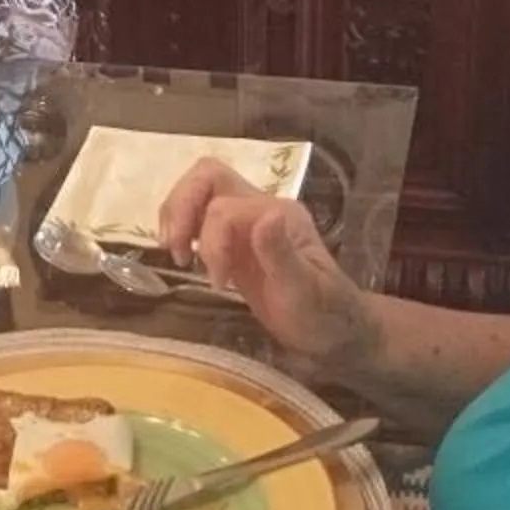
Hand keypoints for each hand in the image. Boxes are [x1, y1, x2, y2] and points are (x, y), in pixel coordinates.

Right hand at [161, 160, 376, 371]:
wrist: (333, 332)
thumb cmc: (323, 314)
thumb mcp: (304, 290)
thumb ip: (281, 253)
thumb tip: (265, 215)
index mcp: (279, 214)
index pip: (225, 208)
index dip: (213, 243)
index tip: (220, 285)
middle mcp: (260, 209)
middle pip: (208, 177)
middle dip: (181, 208)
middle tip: (175, 251)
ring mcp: (246, 223)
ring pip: (200, 192)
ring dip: (177, 217)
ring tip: (178, 257)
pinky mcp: (234, 242)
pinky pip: (199, 218)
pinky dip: (182, 230)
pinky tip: (183, 258)